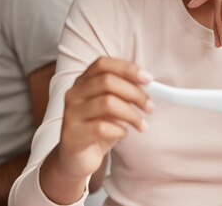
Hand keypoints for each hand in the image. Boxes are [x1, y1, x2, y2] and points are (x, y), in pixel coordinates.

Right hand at [54, 57, 153, 181]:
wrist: (77, 158)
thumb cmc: (98, 128)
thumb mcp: (112, 107)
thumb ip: (124, 94)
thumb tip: (148, 86)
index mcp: (83, 81)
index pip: (103, 64)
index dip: (127, 68)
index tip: (149, 79)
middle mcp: (74, 93)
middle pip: (107, 81)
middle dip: (134, 93)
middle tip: (150, 107)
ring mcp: (71, 113)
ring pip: (107, 103)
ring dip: (131, 114)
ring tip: (141, 125)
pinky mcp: (72, 135)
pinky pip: (101, 127)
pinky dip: (119, 130)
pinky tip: (124, 134)